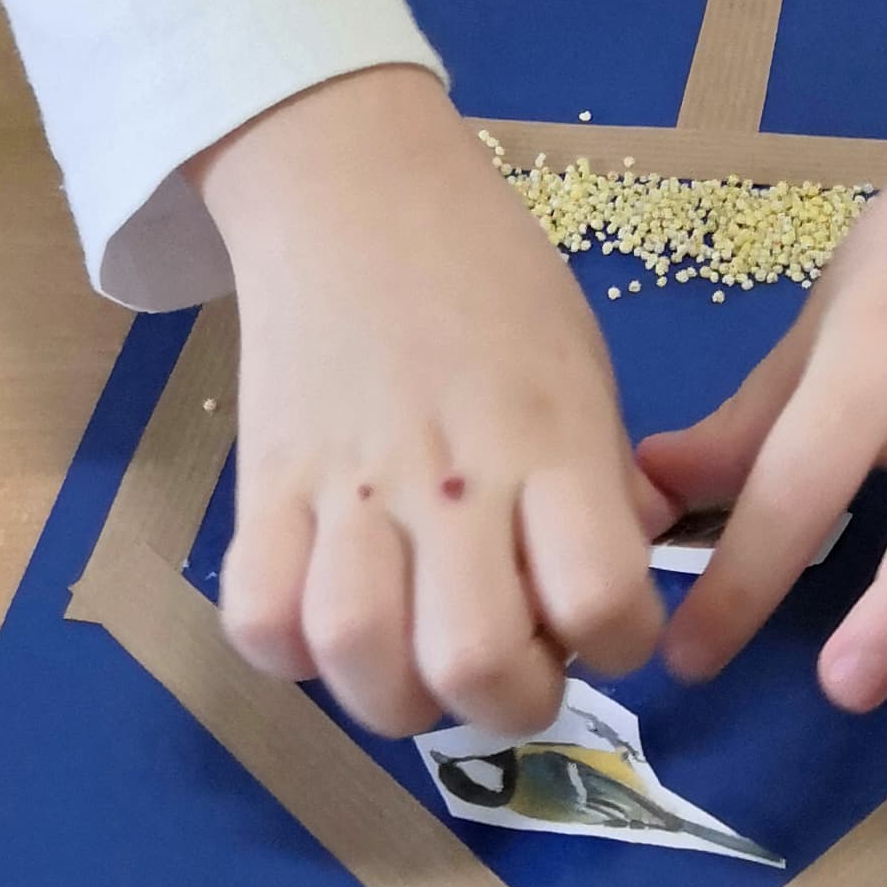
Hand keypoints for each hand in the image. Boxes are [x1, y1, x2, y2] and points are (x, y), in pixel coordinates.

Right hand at [197, 66, 666, 739]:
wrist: (355, 184)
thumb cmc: (488, 272)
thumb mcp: (581, 363)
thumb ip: (603, 478)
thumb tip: (627, 572)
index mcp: (550, 437)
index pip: (601, 598)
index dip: (619, 643)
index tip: (601, 620)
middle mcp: (452, 472)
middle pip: (472, 662)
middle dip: (507, 702)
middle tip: (509, 659)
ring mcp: (348, 481)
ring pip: (358, 654)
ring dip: (397, 694)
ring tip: (417, 657)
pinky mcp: (264, 480)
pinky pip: (258, 616)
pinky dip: (292, 651)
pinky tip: (329, 621)